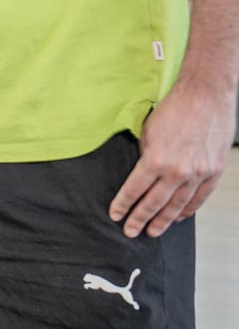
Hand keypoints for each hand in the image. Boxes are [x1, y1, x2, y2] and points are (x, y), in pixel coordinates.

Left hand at [109, 80, 235, 236]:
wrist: (205, 97)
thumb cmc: (173, 110)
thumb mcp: (148, 133)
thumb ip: (145, 157)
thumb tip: (140, 176)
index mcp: (155, 160)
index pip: (134, 190)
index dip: (123, 204)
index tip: (115, 215)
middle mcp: (177, 172)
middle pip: (154, 203)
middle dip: (140, 219)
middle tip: (130, 232)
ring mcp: (198, 174)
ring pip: (177, 206)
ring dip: (163, 220)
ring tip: (152, 231)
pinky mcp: (213, 172)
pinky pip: (198, 198)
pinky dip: (187, 210)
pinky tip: (178, 218)